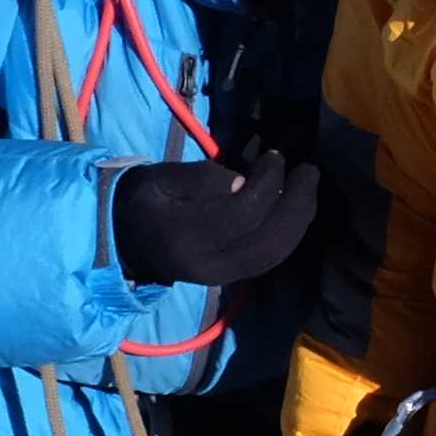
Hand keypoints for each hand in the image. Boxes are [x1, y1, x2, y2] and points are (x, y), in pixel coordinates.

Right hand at [110, 150, 318, 287]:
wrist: (125, 243)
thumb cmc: (143, 202)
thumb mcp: (157, 178)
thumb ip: (197, 178)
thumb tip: (242, 179)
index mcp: (185, 237)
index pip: (241, 214)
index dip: (267, 183)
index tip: (275, 157)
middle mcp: (208, 265)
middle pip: (267, 241)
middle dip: (296, 204)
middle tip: (309, 171)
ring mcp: (222, 277)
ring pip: (274, 255)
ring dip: (299, 220)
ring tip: (307, 187)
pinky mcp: (232, 278)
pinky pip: (270, 259)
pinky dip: (289, 233)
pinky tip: (296, 208)